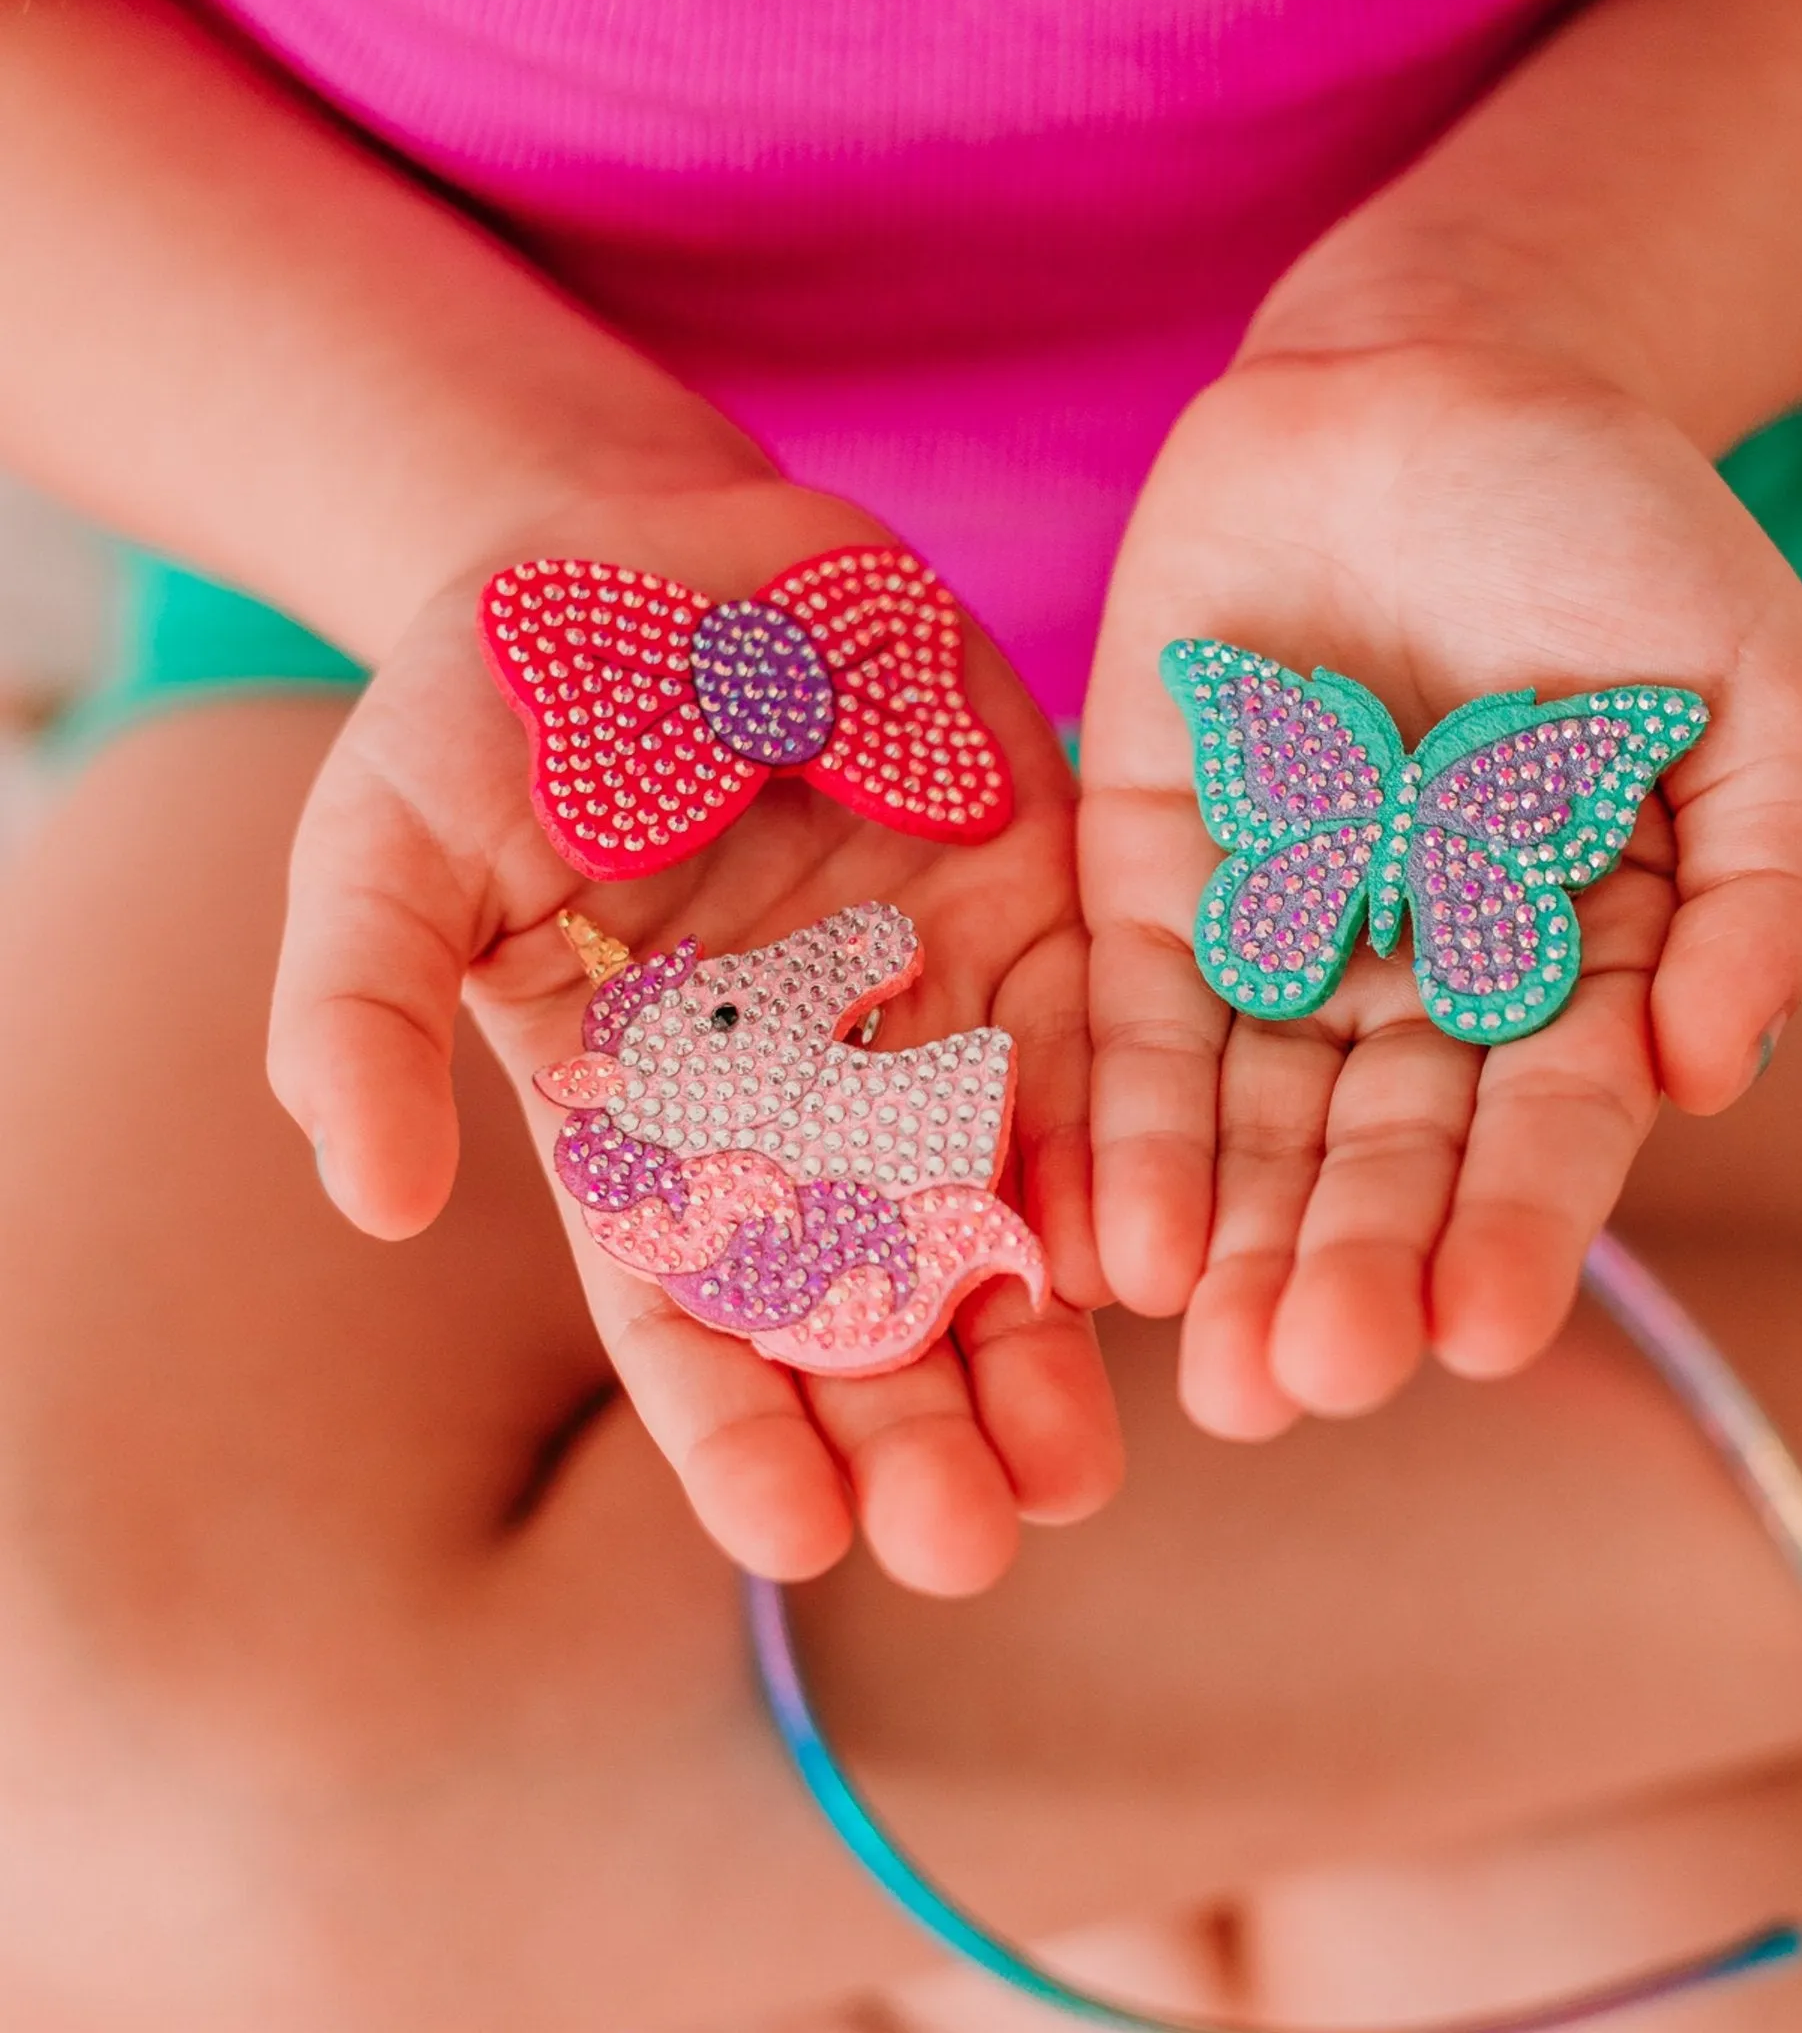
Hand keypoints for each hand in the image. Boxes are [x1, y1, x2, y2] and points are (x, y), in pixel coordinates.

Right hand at [269, 478, 1117, 1594]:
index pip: (694, 1315)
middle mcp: (803, 1105)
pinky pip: (1092, 1049)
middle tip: (972, 1542)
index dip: (740, 1432)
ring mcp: (929, 1015)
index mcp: (648, 1125)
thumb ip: (358, 1015)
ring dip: (1041, 1338)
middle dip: (918, 1425)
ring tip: (1082, 1465)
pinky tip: (1152, 1250)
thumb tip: (370, 1201)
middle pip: (866, 1300)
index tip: (797, 1539)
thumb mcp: (386, 847)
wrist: (643, 549)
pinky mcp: (1035, 917)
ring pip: (998, 1209)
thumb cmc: (489, 709)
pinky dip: (1119, 1149)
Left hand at [1082, 344, 1801, 1434]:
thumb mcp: (1746, 685)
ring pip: (1247, 1114)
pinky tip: (1114, 1238)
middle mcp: (1415, 978)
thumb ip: (1758, 878)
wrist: (1431, 382)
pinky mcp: (1148, 872)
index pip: (1539, 1122)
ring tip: (1208, 1366)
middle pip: (1375, 1149)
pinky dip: (1120, 1118)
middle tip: (1303, 1384)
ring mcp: (1275, 930)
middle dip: (1342, 1265)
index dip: (1511, 1223)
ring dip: (1227, 1237)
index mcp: (1568, 963)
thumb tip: (1713, 1074)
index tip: (1480, 1331)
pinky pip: (1127, 1012)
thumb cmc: (1615, 533)